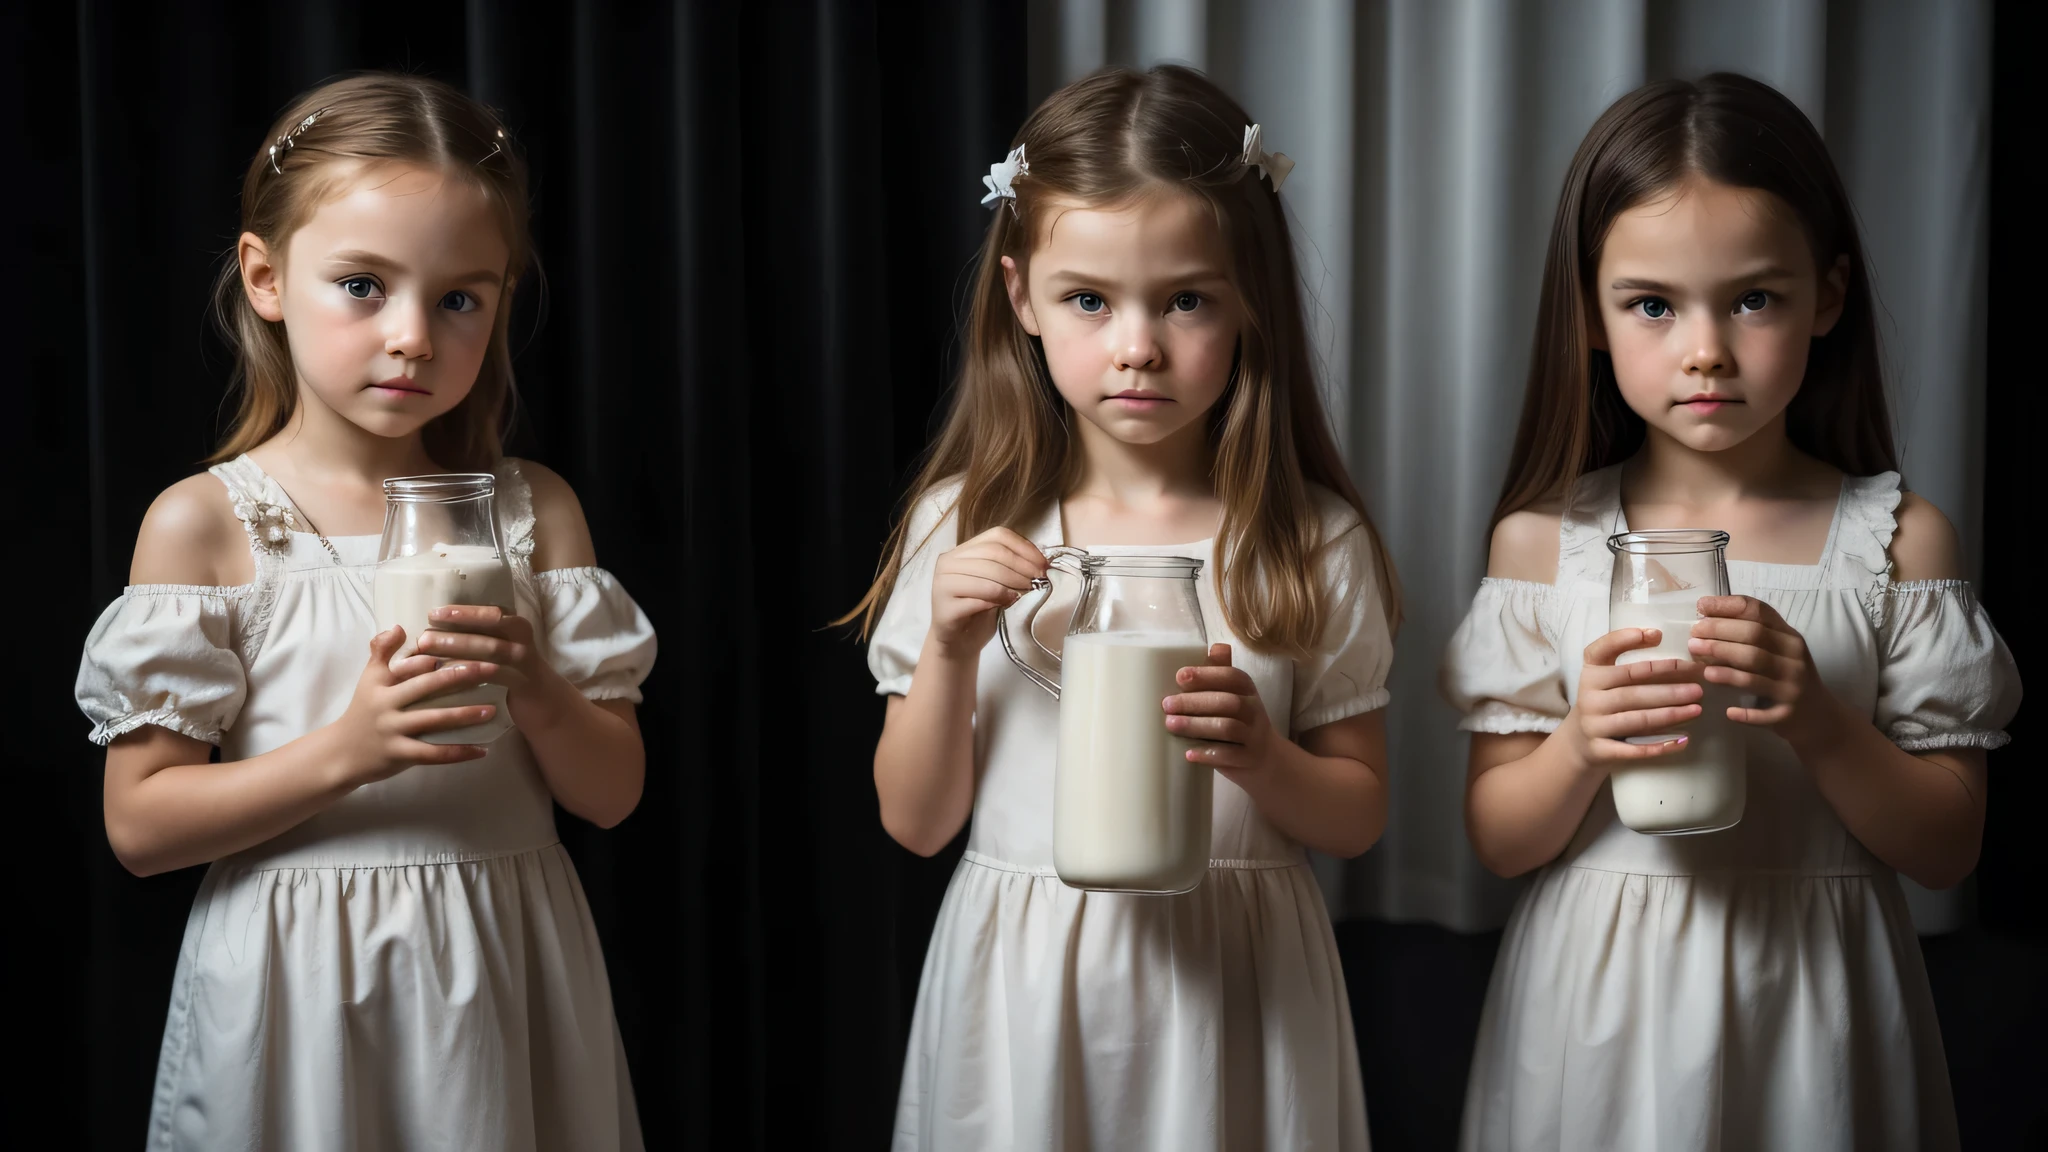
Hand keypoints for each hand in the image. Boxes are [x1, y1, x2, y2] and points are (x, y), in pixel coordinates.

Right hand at [334, 626, 498, 784]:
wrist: (341, 753)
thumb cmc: (364, 710)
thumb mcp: (368, 678)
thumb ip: (381, 651)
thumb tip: (400, 627)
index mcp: (381, 681)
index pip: (411, 662)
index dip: (437, 653)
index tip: (468, 643)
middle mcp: (386, 703)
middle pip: (427, 686)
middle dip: (461, 676)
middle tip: (492, 668)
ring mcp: (392, 730)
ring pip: (434, 719)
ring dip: (465, 714)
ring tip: (492, 710)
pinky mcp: (399, 754)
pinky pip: (433, 754)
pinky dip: (459, 752)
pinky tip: (482, 750)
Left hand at [420, 604, 562, 716]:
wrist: (545, 702)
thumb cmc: (512, 671)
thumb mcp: (502, 649)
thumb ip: (478, 637)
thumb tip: (434, 630)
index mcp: (516, 627)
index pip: (491, 613)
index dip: (463, 612)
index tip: (433, 613)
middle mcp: (522, 641)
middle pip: (489, 632)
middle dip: (455, 633)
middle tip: (424, 638)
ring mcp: (525, 662)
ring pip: (491, 652)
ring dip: (459, 653)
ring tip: (432, 660)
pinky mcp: (523, 684)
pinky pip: (495, 677)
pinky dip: (469, 676)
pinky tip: (447, 680)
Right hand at [928, 527, 1046, 658]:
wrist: (958, 642)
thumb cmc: (978, 610)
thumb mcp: (995, 582)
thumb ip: (1008, 567)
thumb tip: (1039, 563)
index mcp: (961, 551)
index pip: (996, 536)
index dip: (1023, 548)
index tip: (1042, 564)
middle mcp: (948, 562)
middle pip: (993, 554)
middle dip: (1021, 567)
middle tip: (1038, 580)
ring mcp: (942, 584)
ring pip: (986, 575)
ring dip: (1012, 582)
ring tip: (1025, 591)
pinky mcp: (944, 607)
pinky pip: (978, 598)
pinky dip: (998, 599)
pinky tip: (1009, 602)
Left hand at [1162, 644, 1276, 772]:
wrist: (1266, 759)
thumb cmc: (1240, 720)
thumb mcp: (1235, 694)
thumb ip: (1222, 673)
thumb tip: (1214, 646)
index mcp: (1247, 689)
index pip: (1232, 677)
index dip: (1207, 675)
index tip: (1180, 677)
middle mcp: (1254, 710)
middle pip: (1227, 702)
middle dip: (1195, 702)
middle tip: (1166, 704)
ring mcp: (1253, 736)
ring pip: (1228, 728)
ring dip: (1197, 725)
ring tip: (1171, 724)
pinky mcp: (1248, 759)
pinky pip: (1230, 755)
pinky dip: (1208, 754)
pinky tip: (1188, 753)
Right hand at [1565, 627, 1706, 770]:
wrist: (1579, 744)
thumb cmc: (1603, 704)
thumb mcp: (1605, 680)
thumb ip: (1628, 664)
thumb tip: (1659, 637)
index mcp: (1591, 674)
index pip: (1602, 651)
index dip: (1626, 640)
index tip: (1658, 635)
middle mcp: (1588, 697)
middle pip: (1632, 690)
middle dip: (1668, 688)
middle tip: (1698, 688)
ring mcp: (1593, 725)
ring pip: (1637, 719)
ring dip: (1670, 714)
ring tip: (1697, 709)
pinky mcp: (1600, 750)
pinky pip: (1634, 750)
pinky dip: (1660, 746)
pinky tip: (1683, 740)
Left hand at [1690, 595, 1841, 745]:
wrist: (1818, 716)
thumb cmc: (1785, 677)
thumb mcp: (1777, 650)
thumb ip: (1750, 634)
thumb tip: (1705, 617)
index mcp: (1788, 636)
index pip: (1759, 612)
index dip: (1727, 606)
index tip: (1700, 606)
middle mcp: (1793, 656)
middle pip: (1754, 636)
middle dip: (1719, 634)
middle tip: (1693, 637)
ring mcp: (1793, 684)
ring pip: (1755, 669)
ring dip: (1725, 666)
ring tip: (1700, 665)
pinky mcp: (1788, 713)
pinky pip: (1764, 713)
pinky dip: (1746, 713)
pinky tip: (1729, 711)